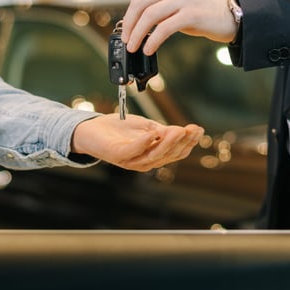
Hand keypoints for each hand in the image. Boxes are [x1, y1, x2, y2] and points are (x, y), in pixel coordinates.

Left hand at [71, 114, 203, 171]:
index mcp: (154, 156)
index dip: (188, 142)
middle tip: (190, 129)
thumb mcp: (147, 127)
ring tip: (178, 130)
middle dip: (182, 142)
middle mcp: (144, 162)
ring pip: (155, 155)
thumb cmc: (118, 130)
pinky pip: (135, 151)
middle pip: (169, 155)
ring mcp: (131, 161)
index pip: (176, 152)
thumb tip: (183, 131)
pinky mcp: (118, 155)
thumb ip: (163, 131)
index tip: (198, 129)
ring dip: (168, 142)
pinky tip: (153, 133)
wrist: (91, 129)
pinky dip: (145, 142)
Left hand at [121, 0, 236, 54]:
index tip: (126, 30)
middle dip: (130, 24)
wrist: (234, 15)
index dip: (129, 14)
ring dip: (138, 34)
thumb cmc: (205, 11)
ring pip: (150, 15)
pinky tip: (149, 48)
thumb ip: (160, 6)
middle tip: (128, 40)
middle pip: (141, 2)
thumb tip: (136, 24)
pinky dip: (153, 40)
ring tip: (135, 47)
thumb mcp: (180, 1)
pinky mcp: (192, 13)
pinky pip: (164, 28)